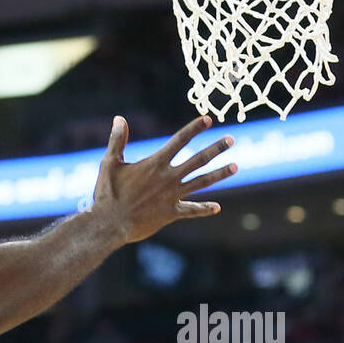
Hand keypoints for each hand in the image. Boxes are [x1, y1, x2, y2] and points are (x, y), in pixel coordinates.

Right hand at [92, 115, 236, 244]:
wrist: (110, 223)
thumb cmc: (107, 193)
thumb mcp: (110, 163)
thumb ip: (117, 140)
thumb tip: (119, 119)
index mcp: (154, 163)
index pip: (179, 141)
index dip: (194, 129)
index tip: (208, 119)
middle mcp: (168, 178)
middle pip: (198, 160)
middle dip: (216, 148)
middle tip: (231, 139)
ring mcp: (172, 196)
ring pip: (202, 182)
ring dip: (220, 174)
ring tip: (235, 166)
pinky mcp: (171, 213)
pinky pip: (191, 210)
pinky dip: (204, 208)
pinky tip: (217, 207)